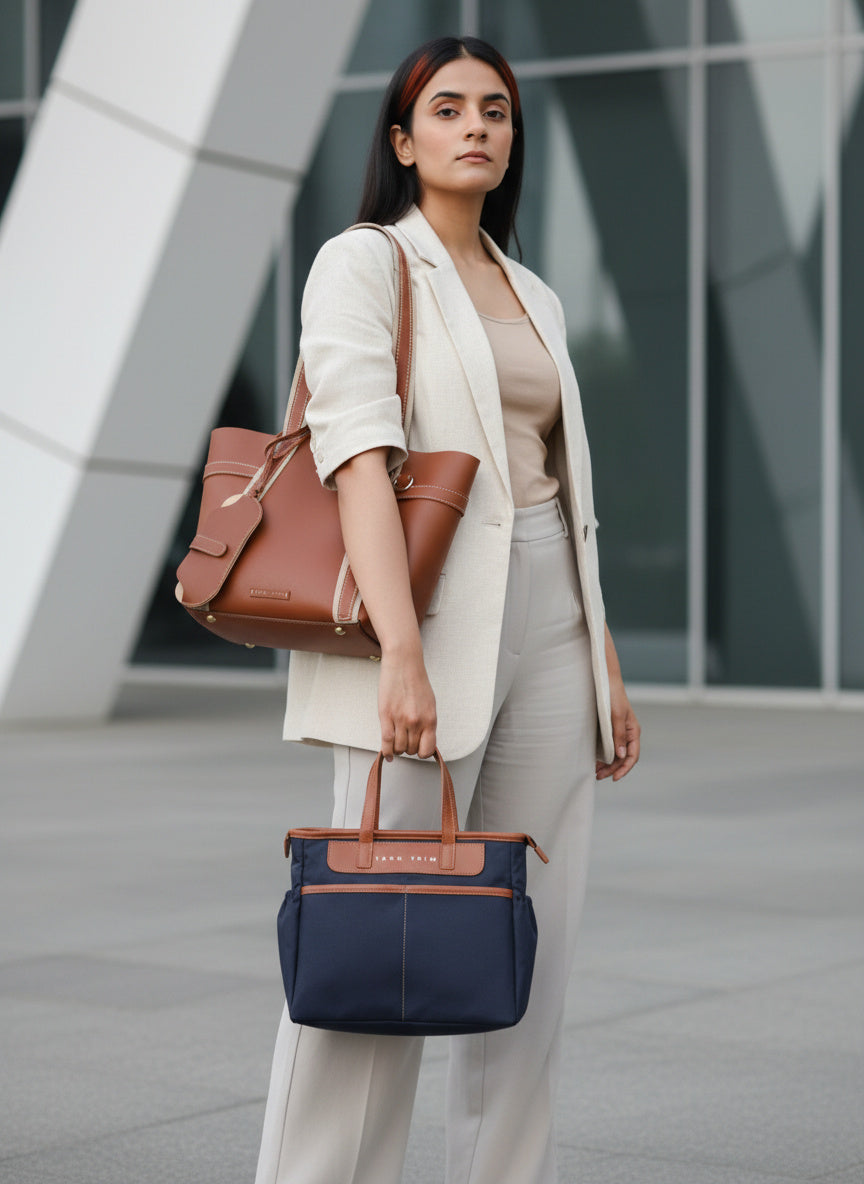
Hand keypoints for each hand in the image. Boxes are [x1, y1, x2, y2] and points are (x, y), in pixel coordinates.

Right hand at [377, 646, 436, 760]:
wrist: (404, 663)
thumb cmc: (417, 682)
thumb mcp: (430, 704)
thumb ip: (427, 723)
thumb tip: (424, 741)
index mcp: (430, 719)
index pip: (427, 750)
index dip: (422, 752)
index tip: (418, 749)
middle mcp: (417, 722)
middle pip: (411, 750)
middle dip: (408, 748)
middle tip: (405, 740)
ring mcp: (400, 719)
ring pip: (398, 748)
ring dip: (397, 749)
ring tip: (396, 741)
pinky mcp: (386, 715)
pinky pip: (386, 741)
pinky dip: (386, 751)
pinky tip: (387, 754)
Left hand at [595, 674, 640, 781]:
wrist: (605, 681)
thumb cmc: (613, 696)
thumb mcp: (616, 716)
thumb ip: (618, 736)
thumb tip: (620, 756)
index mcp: (633, 732)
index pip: (632, 756)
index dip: (624, 768)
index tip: (614, 778)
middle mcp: (627, 734)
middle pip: (622, 758)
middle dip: (612, 769)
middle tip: (598, 776)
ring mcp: (618, 732)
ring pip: (615, 754)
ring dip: (606, 764)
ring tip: (595, 772)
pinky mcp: (609, 730)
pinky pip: (608, 747)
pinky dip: (603, 756)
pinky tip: (594, 761)